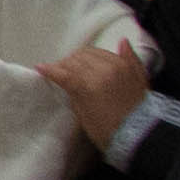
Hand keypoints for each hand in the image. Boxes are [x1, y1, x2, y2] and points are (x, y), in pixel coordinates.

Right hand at [39, 42, 151, 160]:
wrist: (139, 135)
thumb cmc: (106, 130)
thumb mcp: (82, 113)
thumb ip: (73, 91)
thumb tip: (62, 77)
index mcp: (88, 85)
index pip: (64, 71)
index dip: (50, 70)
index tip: (41, 68)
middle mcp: (104, 70)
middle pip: (77, 58)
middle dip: (66, 63)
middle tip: (62, 70)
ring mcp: (120, 67)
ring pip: (94, 51)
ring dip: (84, 56)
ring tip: (81, 64)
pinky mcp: (134, 68)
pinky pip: (125, 52)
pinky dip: (119, 49)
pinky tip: (119, 43)